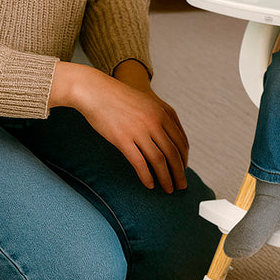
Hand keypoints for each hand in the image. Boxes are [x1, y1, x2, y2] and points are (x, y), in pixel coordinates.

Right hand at [52, 63, 188, 191]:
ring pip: (159, 160)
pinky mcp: (122, 139)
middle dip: (179, 172)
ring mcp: (138, 130)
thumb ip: (158, 116)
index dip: (184, 158)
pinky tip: (149, 185)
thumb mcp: (145, 102)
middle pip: (173, 153)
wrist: (95, 90)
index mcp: (161, 112)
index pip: (180, 141)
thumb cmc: (119, 97)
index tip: (184, 169)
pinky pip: (139, 163)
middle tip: (182, 185)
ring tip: (168, 189)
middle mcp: (153, 122)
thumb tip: (166, 137)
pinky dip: (146, 176)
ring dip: (166, 178)